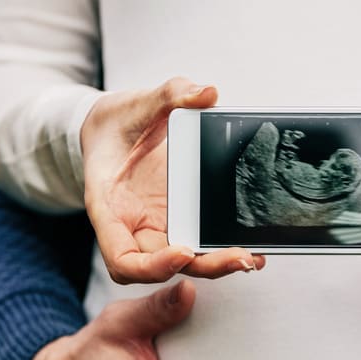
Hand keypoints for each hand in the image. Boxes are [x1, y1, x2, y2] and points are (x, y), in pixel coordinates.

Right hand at [81, 77, 265, 283]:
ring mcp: (155, 228)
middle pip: (161, 267)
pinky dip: (220, 247)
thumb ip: (170, 95)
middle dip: (203, 267)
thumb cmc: (118, 122)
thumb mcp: (138, 103)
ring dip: (217, 264)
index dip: (152, 265)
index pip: (122, 257)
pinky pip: (197, 243)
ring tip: (252, 256)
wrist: (116, 128)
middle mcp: (131, 227)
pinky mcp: (177, 223)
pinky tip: (250, 243)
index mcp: (108, 208)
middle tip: (241, 259)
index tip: (184, 251)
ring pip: (184, 262)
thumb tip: (206, 92)